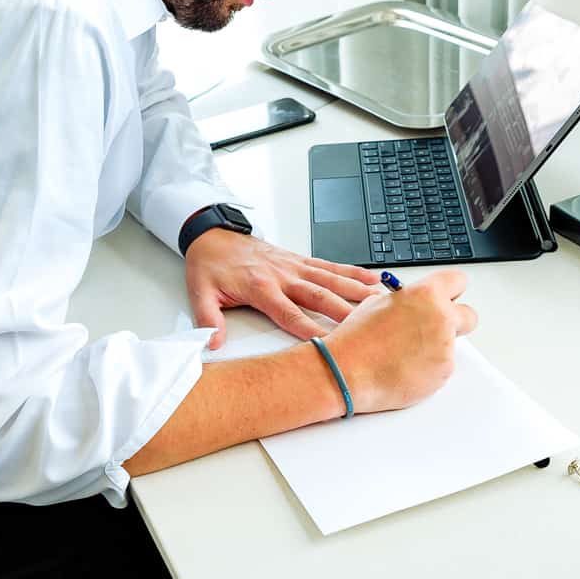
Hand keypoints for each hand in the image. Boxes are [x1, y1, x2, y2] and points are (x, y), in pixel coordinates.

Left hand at [185, 229, 381, 347]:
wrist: (212, 235)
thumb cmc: (210, 265)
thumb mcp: (200, 293)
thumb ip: (208, 319)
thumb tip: (213, 342)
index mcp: (260, 287)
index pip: (289, 314)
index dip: (308, 329)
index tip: (327, 343)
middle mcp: (282, 275)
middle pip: (318, 297)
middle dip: (343, 311)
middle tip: (367, 325)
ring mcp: (294, 266)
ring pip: (330, 280)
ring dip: (355, 290)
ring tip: (379, 302)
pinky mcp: (299, 259)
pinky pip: (329, 266)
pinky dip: (351, 272)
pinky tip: (371, 279)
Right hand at [322, 268, 477, 412]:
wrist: (346, 371)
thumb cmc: (356, 339)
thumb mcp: (378, 303)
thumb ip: (407, 301)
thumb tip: (414, 305)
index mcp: (427, 294)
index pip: (457, 281)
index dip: (451, 291)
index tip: (448, 297)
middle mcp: (442, 318)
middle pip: (469, 316)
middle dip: (456, 322)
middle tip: (434, 329)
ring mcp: (445, 348)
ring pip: (451, 345)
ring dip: (435, 349)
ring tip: (403, 354)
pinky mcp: (443, 373)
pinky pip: (442, 368)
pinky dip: (427, 370)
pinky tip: (404, 369)